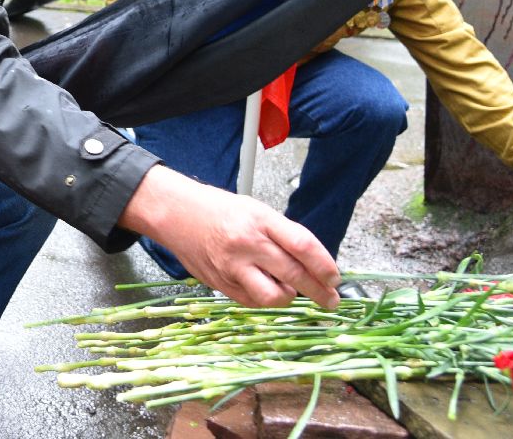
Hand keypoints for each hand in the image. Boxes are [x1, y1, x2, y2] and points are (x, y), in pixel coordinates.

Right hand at [119, 166, 339, 308]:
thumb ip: (282, 236)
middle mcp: (247, 243)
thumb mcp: (256, 211)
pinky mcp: (220, 284)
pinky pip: (252, 301)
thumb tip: (314, 264)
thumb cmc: (220, 211)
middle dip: (319, 292)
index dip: (325, 265)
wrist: (176, 214)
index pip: (302, 245)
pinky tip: (266, 289)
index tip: (336, 278)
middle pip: (294, 274)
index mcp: (260, 219)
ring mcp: (232, 266)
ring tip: (293, 292)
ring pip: (273, 296)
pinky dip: (265, 299)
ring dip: (290, 298)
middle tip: (331, 300)